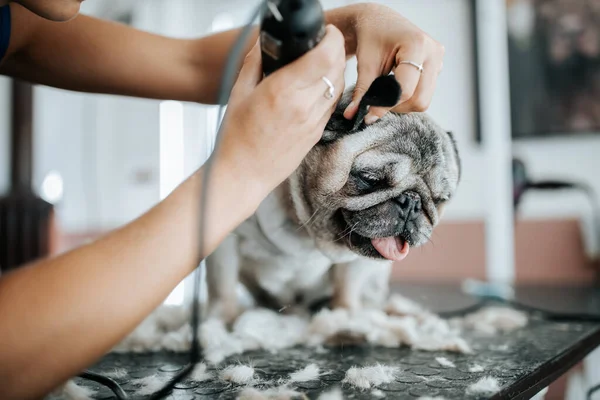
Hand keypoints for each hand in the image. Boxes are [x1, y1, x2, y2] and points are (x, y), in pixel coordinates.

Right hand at [215, 25, 346, 198]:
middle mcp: (303, 105)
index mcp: (282, 91)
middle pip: (337, 67)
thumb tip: (265, 44)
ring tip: (321, 62)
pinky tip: (317, 87)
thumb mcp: (239, 93)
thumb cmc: (236, 137)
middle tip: (324, 43)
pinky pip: (332, 104)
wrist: (243, 174)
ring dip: (336, 69)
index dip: (331, 38)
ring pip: (340, 85)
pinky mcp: (317, 133)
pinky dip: (330, 90)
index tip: (327, 32)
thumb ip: (254, 63)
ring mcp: (313, 122)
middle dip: (335, 50)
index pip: (323, 56)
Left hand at [342, 3, 444, 122]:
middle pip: (420, 99)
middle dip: (397, 106)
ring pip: (424, 100)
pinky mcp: (437, 66)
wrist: (379, 21)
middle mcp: (433, 53)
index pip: (405, 89)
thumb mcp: (365, 64)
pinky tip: (395, 86)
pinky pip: (426, 92)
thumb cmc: (371, 36)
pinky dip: (409, 96)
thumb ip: (362, 91)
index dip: (386, 105)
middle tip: (377, 102)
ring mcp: (438, 60)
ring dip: (403, 103)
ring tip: (386, 92)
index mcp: (417, 46)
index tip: (368, 113)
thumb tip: (353, 115)